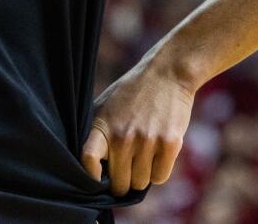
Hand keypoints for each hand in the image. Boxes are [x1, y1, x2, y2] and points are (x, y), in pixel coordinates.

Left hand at [80, 58, 194, 196]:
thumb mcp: (105, 106)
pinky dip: (158, 171)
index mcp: (102, 125)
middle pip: (119, 184)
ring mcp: (147, 141)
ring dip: (142, 175)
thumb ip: (96, 134)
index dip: (91, 177)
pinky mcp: (169, 143)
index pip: (88, 159)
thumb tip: (89, 169)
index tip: (97, 180)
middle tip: (127, 168)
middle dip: (123, 180)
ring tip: (143, 154)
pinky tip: (157, 154)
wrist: (167, 73)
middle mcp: (123, 136)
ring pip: (140, 184)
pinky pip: (160, 177)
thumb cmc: (132, 92)